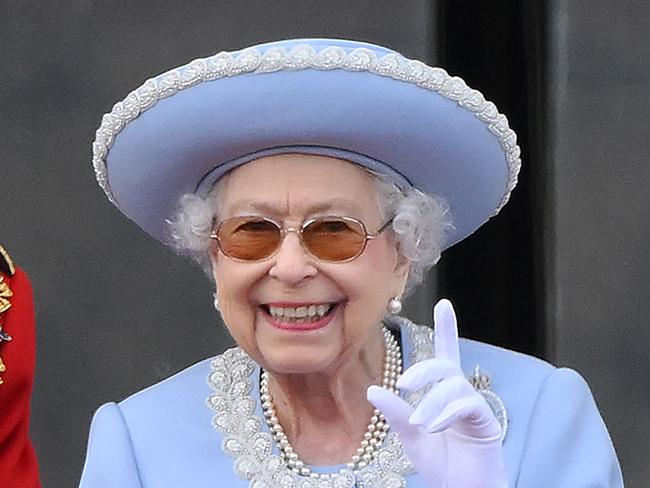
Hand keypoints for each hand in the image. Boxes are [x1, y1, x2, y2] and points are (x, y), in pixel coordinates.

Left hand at [367, 299, 506, 487]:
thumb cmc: (440, 464)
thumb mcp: (410, 436)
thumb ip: (396, 413)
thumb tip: (373, 389)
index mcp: (443, 393)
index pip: (444, 354)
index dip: (446, 328)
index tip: (444, 303)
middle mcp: (461, 394)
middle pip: (444, 365)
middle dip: (423, 370)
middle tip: (404, 384)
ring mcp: (475, 407)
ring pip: (453, 386)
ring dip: (432, 402)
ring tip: (421, 423)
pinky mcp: (486, 422)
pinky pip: (467, 405)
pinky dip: (447, 413)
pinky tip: (435, 426)